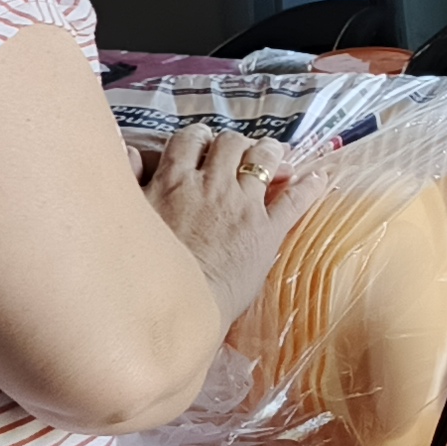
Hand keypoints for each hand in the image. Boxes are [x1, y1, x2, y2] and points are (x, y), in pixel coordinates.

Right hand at [135, 125, 314, 330]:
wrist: (179, 306)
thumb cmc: (146, 269)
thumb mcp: (128, 216)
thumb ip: (128, 179)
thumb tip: (129, 152)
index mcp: (175, 180)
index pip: (191, 140)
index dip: (199, 139)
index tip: (202, 146)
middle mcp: (212, 184)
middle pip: (230, 143)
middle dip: (235, 145)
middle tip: (237, 155)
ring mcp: (243, 205)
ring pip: (264, 158)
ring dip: (270, 153)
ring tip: (275, 155)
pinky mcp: (268, 230)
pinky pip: (296, 199)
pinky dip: (310, 186)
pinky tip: (319, 178)